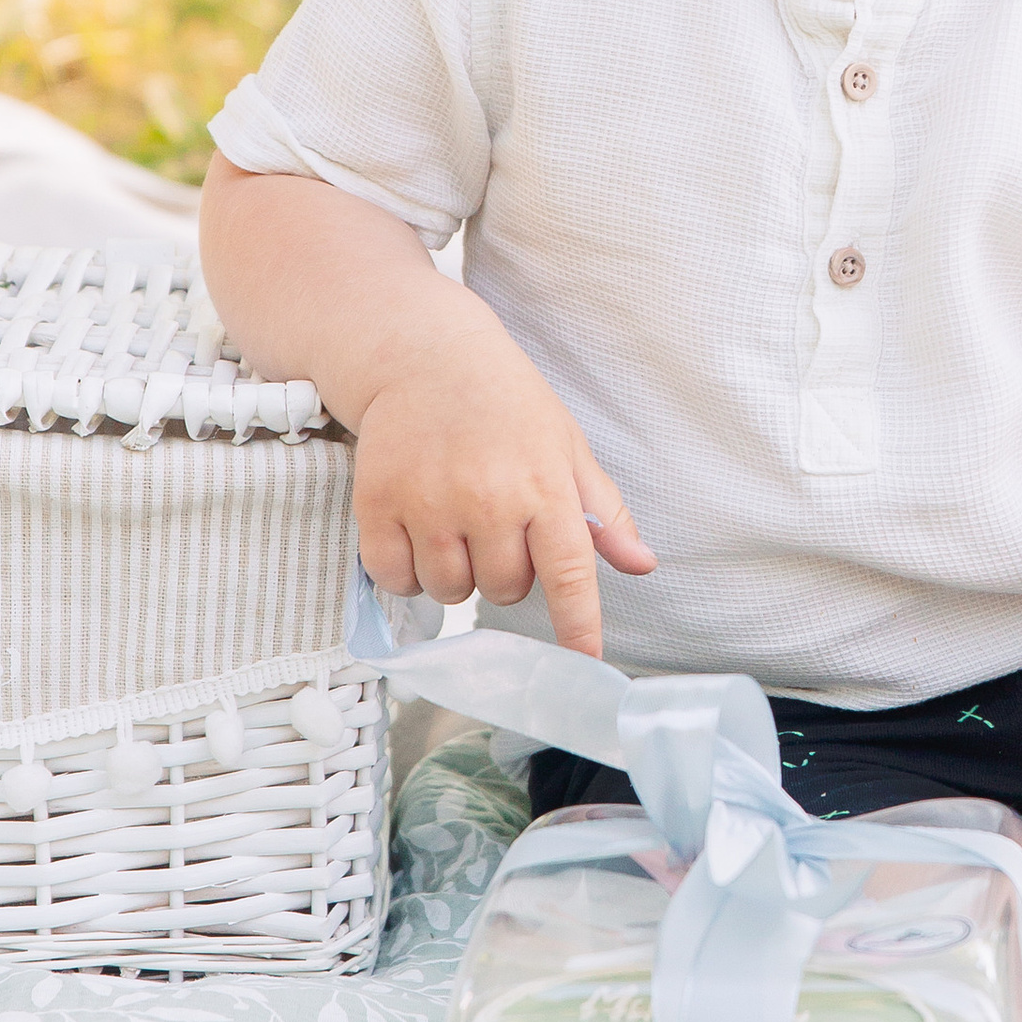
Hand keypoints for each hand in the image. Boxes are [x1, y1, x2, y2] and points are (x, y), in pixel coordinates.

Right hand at [351, 317, 655, 657]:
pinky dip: (407, 571)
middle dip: (506, 573)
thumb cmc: (509, 406)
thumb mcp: (568, 448)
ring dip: (457, 573)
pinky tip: (419, 530)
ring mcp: (430, 505)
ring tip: (457, 521)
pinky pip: (396, 579)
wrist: (426, 357)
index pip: (570, 575)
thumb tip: (643, 566)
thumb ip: (604, 514)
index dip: (578, 626)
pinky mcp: (378, 506)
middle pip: (503, 591)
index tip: (586, 664)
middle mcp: (489, 501)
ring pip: (450, 591)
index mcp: (545, 488)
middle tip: (497, 525)